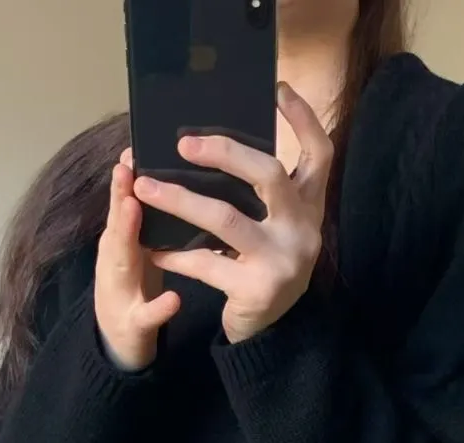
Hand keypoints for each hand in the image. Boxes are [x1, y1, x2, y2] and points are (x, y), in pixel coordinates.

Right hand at [95, 152, 181, 370]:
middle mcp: (115, 263)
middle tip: (127, 167)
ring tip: (133, 210)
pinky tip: (174, 299)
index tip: (134, 145)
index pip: (124, 205)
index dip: (127, 177)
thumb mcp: (136, 252)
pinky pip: (147, 316)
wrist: (119, 346)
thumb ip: (146, 220)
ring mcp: (121, 294)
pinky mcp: (134, 326)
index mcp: (121, 244)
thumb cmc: (132, 291)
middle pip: (117, 225)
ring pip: (120, 262)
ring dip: (125, 235)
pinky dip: (159, 307)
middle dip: (120, 196)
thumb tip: (163, 177)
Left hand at [133, 84, 333, 344]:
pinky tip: (152, 248)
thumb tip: (213, 145)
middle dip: (224, 152)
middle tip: (183, 144)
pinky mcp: (257, 289)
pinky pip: (207, 264)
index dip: (303, 120)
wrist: (270, 332)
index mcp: (310, 209)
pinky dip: (175, 255)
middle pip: (268, 175)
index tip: (278, 89)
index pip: (319, 154)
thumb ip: (263, 194)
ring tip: (145, 187)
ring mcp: (283, 261)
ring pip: (226, 218)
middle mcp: (304, 231)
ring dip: (179, 199)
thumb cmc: (264, 268)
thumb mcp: (276, 228)